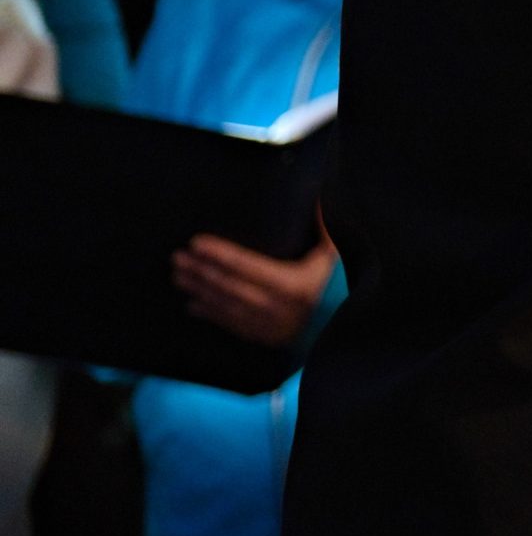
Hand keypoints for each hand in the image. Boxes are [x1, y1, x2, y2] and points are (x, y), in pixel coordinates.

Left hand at [173, 232, 338, 349]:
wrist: (349, 329)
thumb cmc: (344, 286)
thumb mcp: (338, 255)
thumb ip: (326, 227)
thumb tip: (317, 196)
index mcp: (293, 284)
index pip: (246, 265)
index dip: (219, 254)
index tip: (196, 242)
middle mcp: (276, 307)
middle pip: (229, 286)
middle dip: (201, 271)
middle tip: (177, 257)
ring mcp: (268, 326)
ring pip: (225, 306)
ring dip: (199, 290)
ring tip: (179, 276)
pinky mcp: (265, 338)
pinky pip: (231, 325)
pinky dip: (210, 314)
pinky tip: (192, 305)